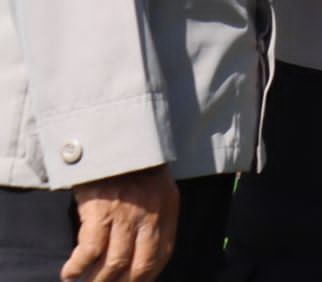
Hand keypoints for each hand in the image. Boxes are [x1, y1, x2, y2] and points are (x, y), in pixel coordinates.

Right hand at [64, 165, 177, 281]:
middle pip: (140, 266)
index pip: (162, 253)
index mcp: (167, 207)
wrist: (112, 137)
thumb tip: (143, 249)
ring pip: (114, 264)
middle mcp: (150, 214)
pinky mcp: (100, 212)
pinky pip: (89, 252)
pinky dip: (78, 267)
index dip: (148, 275)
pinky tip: (70, 273)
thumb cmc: (131, 164)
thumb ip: (155, 214)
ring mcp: (125, 215)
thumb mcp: (156, 187)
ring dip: (98, 281)